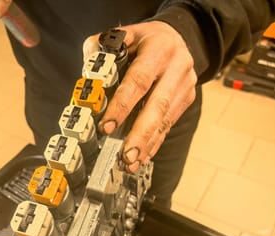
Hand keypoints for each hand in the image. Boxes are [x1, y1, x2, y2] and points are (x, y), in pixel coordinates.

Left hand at [83, 21, 196, 172]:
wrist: (179, 37)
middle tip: (125, 155)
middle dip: (140, 134)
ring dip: (147, 144)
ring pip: (165, 120)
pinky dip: (155, 142)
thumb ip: (102, 50)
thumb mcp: (125, 35)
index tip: (107, 126)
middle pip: (157, 106)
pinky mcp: (186, 99)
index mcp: (158, 49)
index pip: (138, 81)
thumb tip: (88, 75)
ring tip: (131, 162)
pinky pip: (169, 124)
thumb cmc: (146, 40)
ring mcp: (184, 85)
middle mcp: (176, 67)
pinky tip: (143, 156)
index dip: (122, 105)